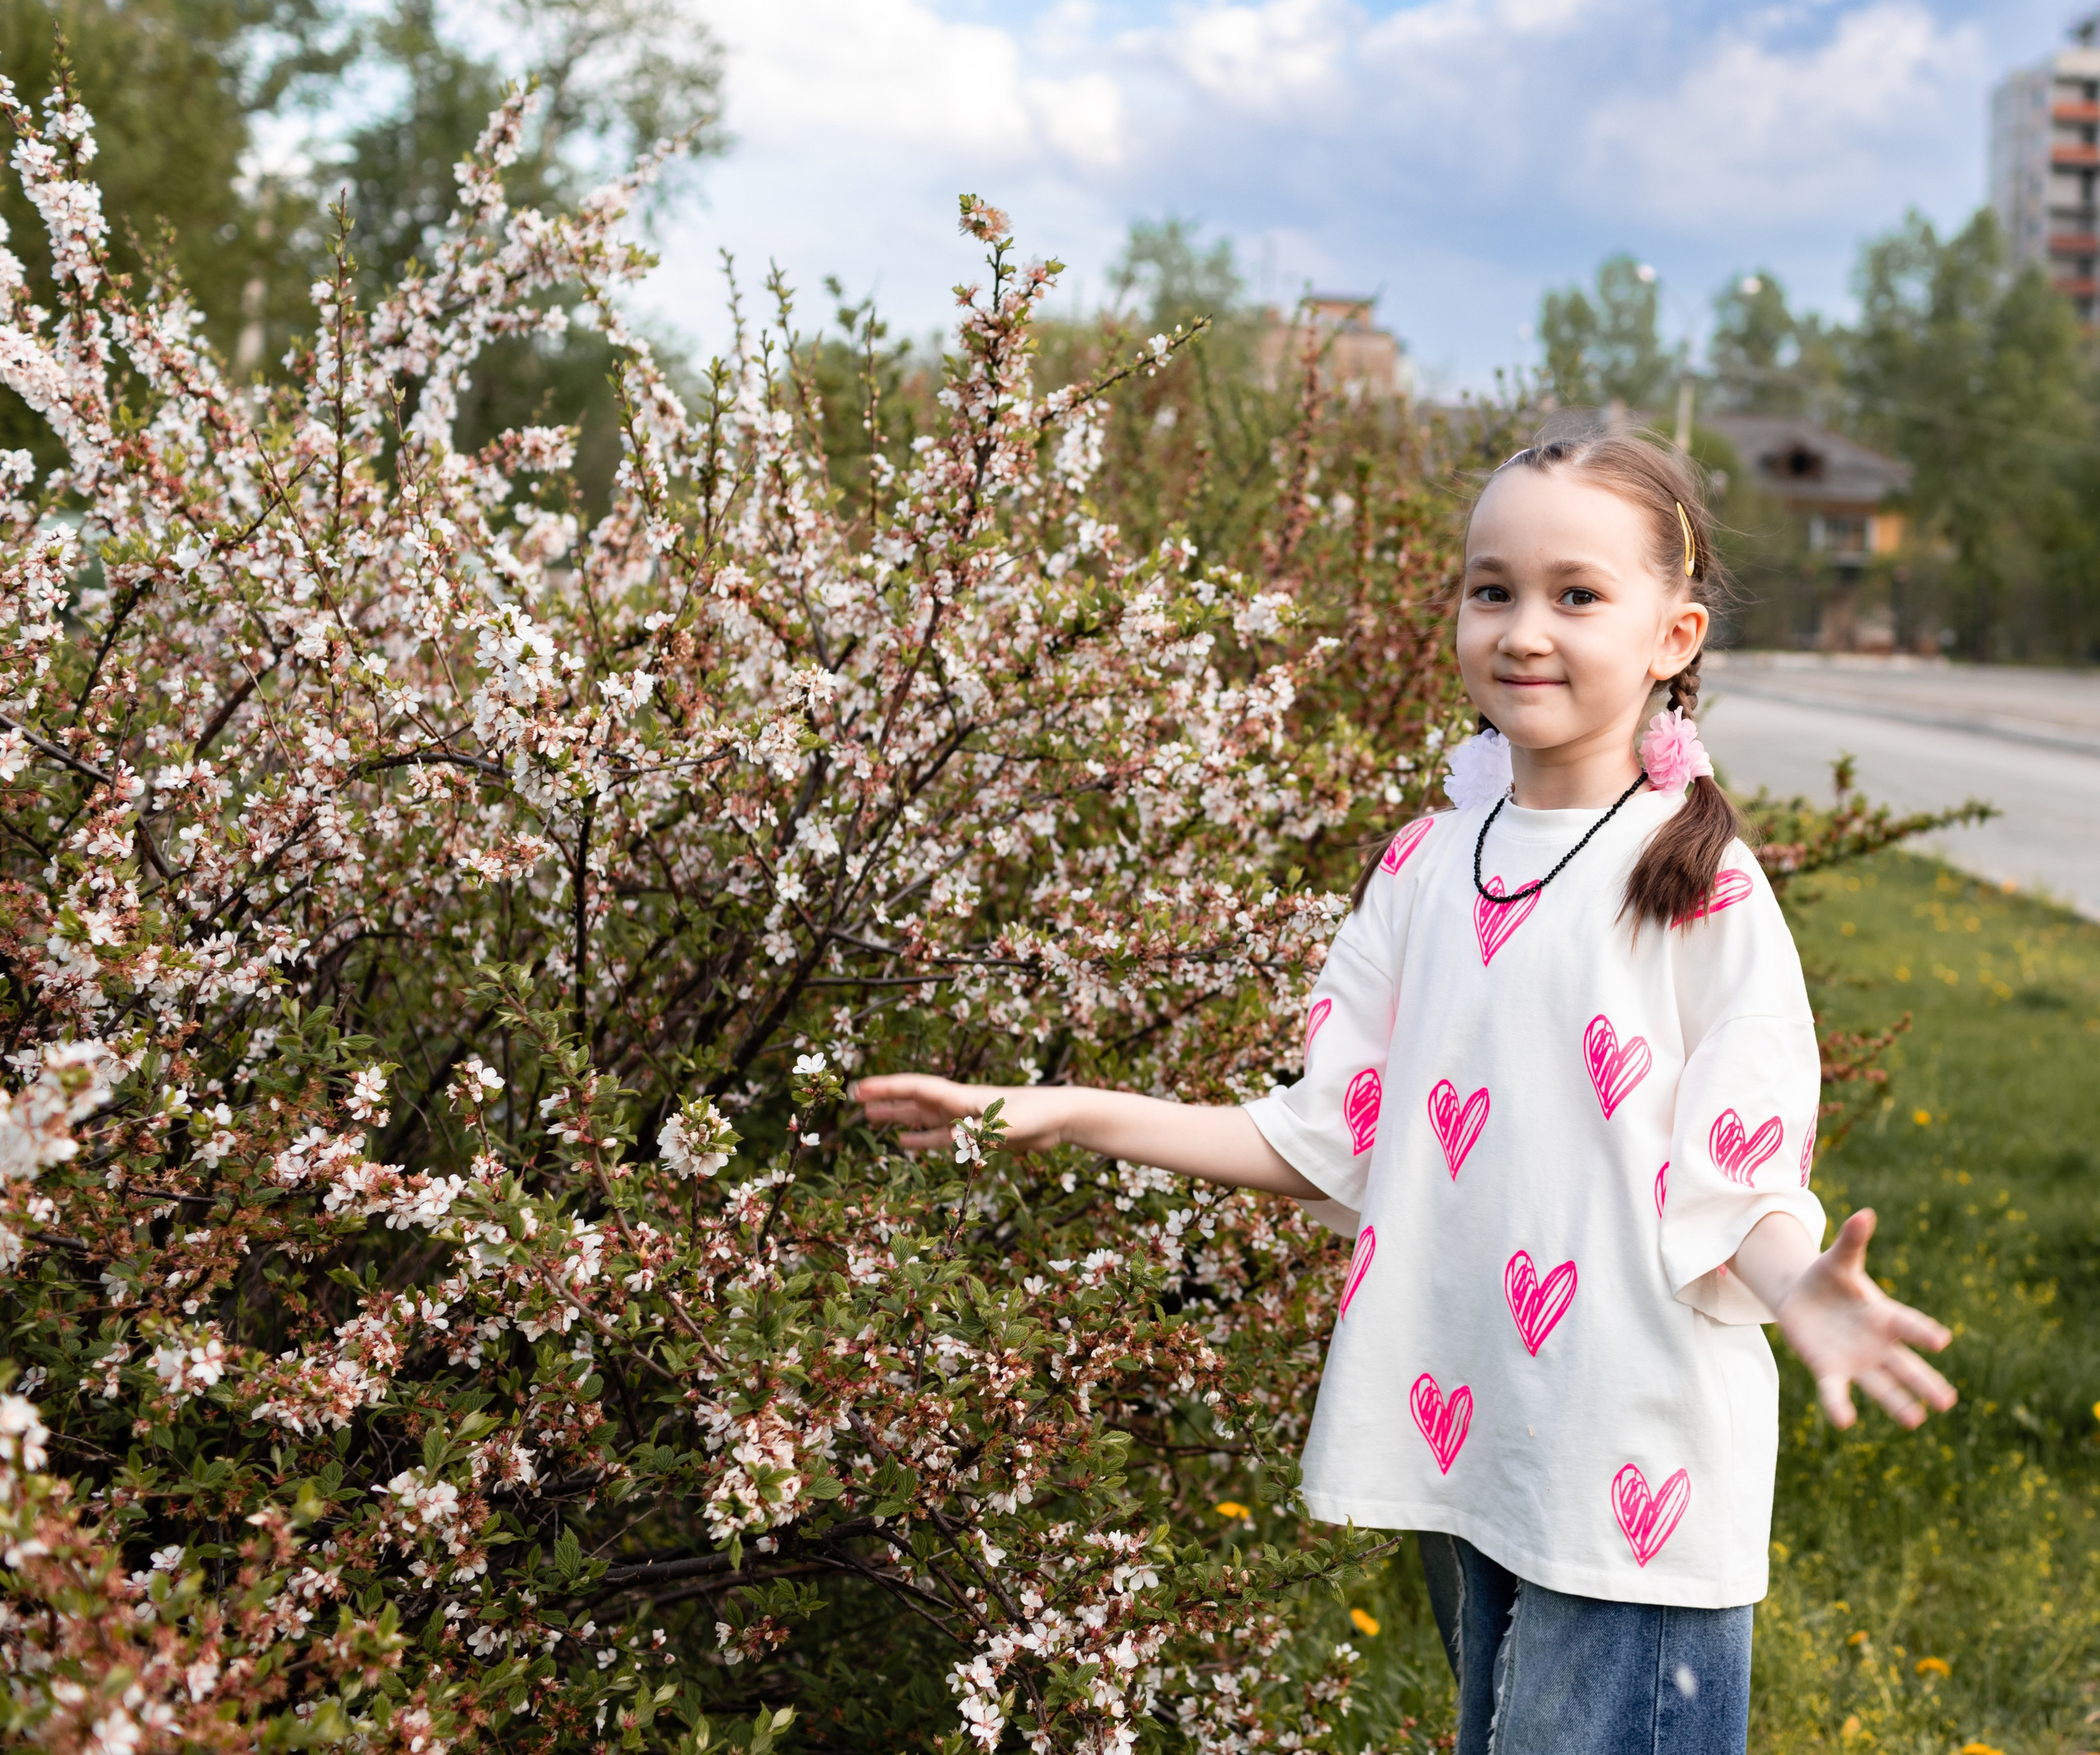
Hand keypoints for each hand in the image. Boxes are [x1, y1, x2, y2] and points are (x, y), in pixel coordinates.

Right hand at [852, 1074, 1071, 1154]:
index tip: (860, 1087)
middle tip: (854, 1098)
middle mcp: (958, 1105)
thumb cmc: (1039, 1115)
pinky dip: (921, 1140)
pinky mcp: (975, 1136)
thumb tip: (952, 1137)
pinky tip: (904, 1144)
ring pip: (922, 1118)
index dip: (888, 1088)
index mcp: (962, 1097)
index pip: (918, 1089)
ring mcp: (965, 1119)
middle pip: (914, 1101)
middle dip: (885, 1099)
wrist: (1060, 1117)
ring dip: (898, 1117)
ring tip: (870, 1118)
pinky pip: (940, 1138)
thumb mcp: (1011, 1125)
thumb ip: (984, 1130)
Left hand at [1773, 1209, 1955, 1429]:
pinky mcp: (1829, 1370)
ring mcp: (1855, 1360)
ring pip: (1880, 1385)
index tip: (1942, 1340)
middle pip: (1904, 1365)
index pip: (1907, 1324)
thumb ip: (1852, 1241)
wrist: (1801, 1297)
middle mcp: (1875, 1343)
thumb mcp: (1838, 1259)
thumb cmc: (1828, 1278)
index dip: (1922, 1331)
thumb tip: (1865, 1212)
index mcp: (1882, 1314)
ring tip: (1914, 1421)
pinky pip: (1836, 1390)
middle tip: (1947, 1401)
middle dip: (1924, 1382)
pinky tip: (1844, 1421)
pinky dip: (1839, 1404)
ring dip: (1896, 1402)